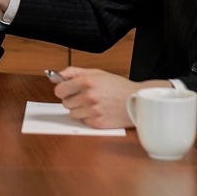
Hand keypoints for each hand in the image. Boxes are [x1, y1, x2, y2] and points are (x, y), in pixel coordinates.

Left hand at [52, 67, 172, 128]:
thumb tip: (59, 75)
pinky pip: (83, 122)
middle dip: (73, 100)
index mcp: (87, 81)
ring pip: (73, 114)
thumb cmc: (118, 86)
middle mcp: (88, 96)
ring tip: (94, 104)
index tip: (67, 90)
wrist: (137, 101)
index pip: (59, 90)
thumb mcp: (97, 73)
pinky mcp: (97, 123)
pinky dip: (89, 118)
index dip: (63, 90)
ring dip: (80, 110)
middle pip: (65, 103)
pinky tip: (99, 111)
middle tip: (85, 97)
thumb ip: (75, 72)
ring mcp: (93, 111)